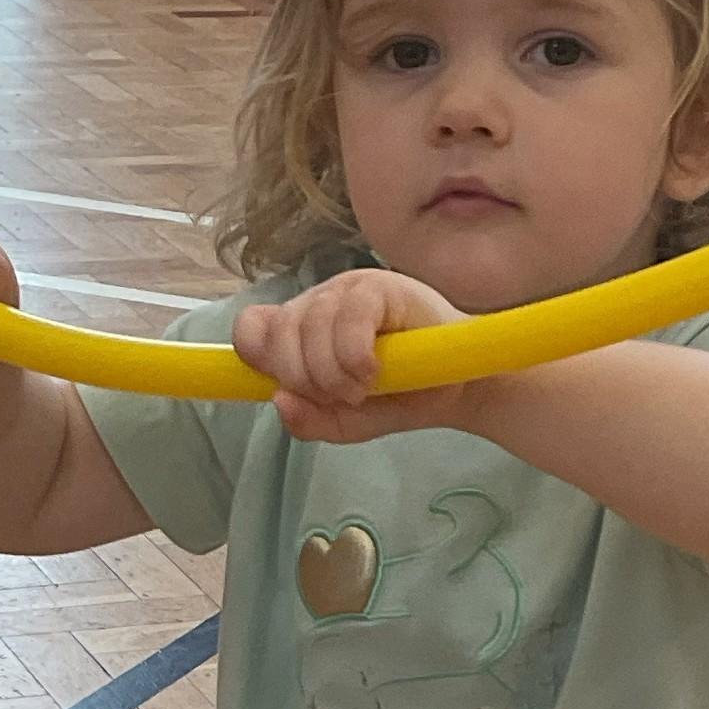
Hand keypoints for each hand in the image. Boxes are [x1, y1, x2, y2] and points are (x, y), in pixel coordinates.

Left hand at [230, 266, 469, 443]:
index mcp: (301, 330)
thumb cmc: (400, 395)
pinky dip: (355, 352)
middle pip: (277, 333)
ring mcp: (347, 290)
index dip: (261, 359)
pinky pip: (349, 315)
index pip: (251, 329)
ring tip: (363, 388)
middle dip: (304, 378)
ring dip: (333, 372)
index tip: (291, 388)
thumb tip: (279, 402)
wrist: (457, 388)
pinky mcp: (381, 286)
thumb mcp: (345, 422)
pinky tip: (373, 369)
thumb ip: (309, 421)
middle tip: (341, 397)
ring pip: (311, 324)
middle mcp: (317, 304)